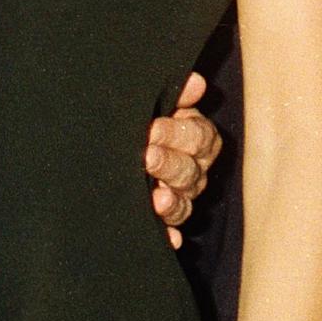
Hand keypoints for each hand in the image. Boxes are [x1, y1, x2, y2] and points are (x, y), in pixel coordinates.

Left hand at [147, 72, 223, 249]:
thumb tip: (196, 82)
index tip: (152, 127)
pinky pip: (172, 231)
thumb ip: (177, 94)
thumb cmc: (148, 122)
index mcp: (197, 139)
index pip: (199, 137)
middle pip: (191, 171)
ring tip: (155, 197)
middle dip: (169, 163)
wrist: (122, 145)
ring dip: (172, 202)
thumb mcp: (160, 105)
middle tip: (147, 156)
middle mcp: (194, 171)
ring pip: (184, 204)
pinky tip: (167, 238)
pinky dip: (170, 236)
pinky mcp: (165, 220)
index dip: (178, 133)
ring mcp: (181, 198)